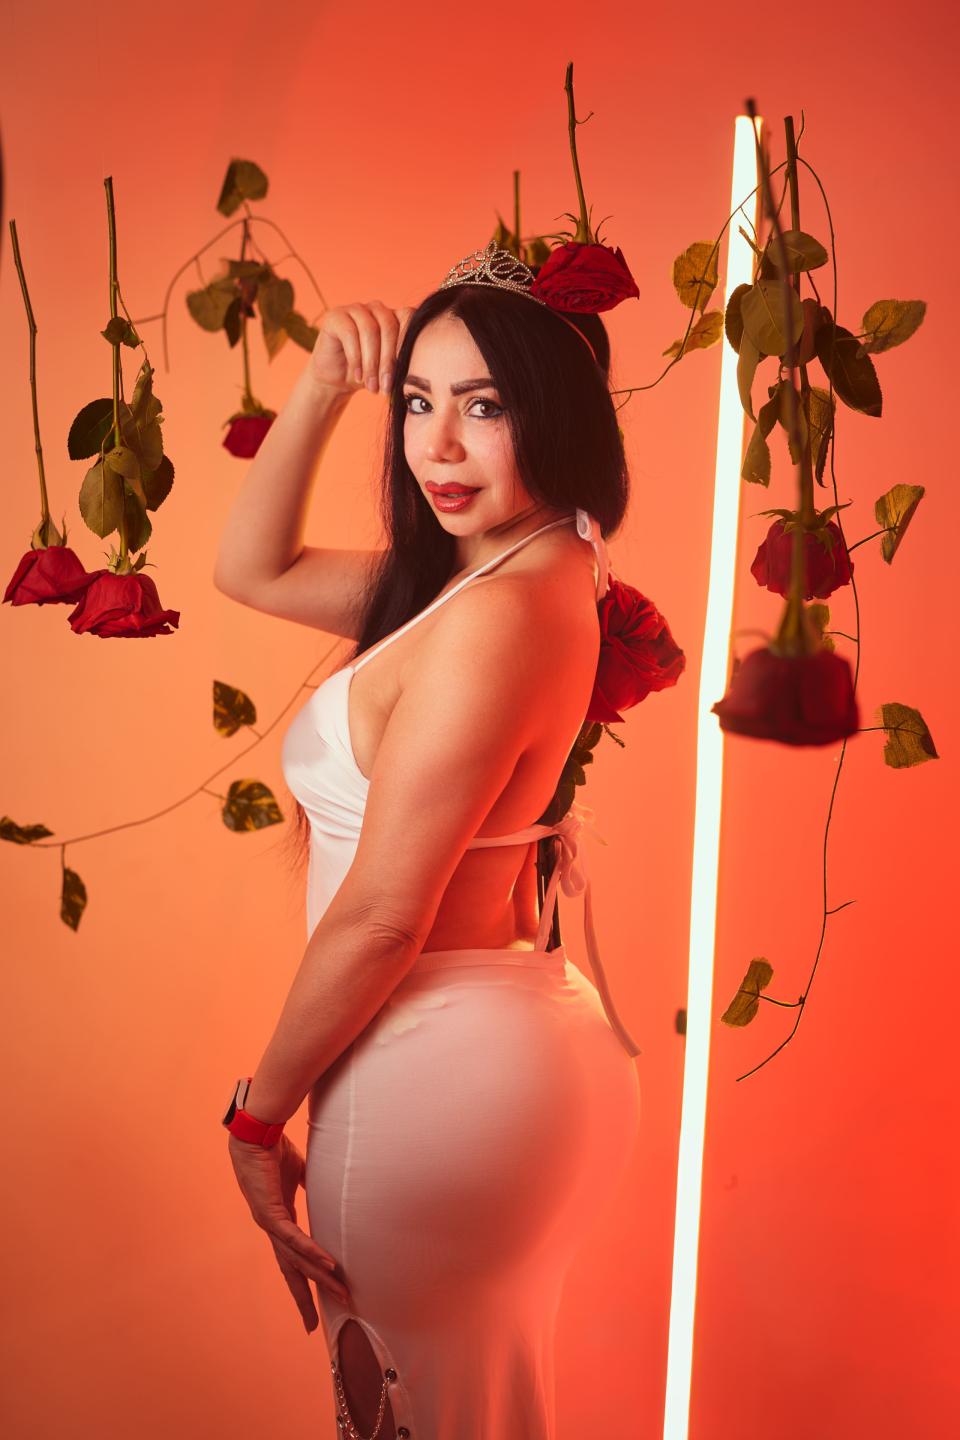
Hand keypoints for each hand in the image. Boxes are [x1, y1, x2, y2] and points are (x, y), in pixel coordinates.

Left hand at [228, 1132, 350, 1330]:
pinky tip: (326, 1263)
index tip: (310, 1306)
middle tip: (315, 1324)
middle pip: (291, 1271)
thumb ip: (309, 1185)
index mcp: (280, 1221)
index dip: (302, 1281)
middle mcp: (272, 1228)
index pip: (292, 1259)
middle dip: (304, 1297)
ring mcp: (269, 1223)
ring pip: (296, 1259)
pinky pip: (293, 1238)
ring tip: (339, 1292)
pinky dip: (310, 1251)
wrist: (256, 1134)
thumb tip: (328, 1188)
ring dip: (318, 1277)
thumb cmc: (275, 1151)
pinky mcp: (270, 1212)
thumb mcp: (298, 1172)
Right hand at [309, 300, 414, 396]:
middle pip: (389, 326)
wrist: (337, 380)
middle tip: (387, 387)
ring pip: (370, 330)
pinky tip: (358, 376)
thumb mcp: (390, 371)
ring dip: (372, 362)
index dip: (409, 343)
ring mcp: (355, 310)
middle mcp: (376, 309)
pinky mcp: (335, 317)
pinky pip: (350, 333)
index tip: (408, 373)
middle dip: (389, 360)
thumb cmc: (368, 374)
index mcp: (394, 317)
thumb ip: (404, 363)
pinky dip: (356, 358)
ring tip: (372, 386)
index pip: (409, 318)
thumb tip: (419, 373)